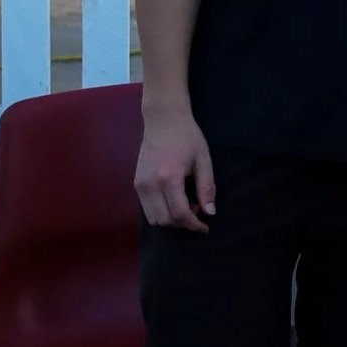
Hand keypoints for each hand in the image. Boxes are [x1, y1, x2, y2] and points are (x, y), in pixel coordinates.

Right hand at [135, 106, 214, 230]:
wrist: (164, 119)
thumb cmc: (187, 136)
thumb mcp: (203, 159)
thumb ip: (206, 187)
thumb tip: (210, 212)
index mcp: (169, 178)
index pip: (180, 214)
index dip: (194, 224)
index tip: (205, 227)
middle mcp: (150, 184)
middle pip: (165, 220)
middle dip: (183, 223)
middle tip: (196, 210)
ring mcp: (140, 185)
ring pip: (153, 218)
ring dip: (170, 219)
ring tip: (185, 204)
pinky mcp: (136, 183)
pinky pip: (147, 208)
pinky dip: (160, 211)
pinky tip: (173, 199)